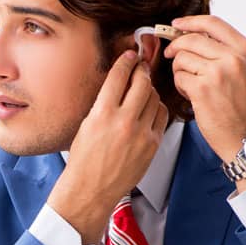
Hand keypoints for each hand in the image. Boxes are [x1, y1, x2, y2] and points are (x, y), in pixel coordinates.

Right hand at [48, 49, 169, 244]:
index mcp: (101, 114)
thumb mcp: (87, 125)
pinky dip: (157, 109)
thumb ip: (105, 104)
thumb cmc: (84, 161)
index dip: (126, 61)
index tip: (129, 55)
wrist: (91, 189)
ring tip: (144, 90)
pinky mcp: (152, 144)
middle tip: (141, 67)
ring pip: (155, 98)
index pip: (119, 76)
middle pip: (142, 83)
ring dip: (150, 90)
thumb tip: (119, 86)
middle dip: (142, 71)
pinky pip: (161, 117)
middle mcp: (122, 121)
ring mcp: (140, 133)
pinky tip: (150, 110)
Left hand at [165, 15, 245, 163]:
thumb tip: (193, 36)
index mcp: (245, 50)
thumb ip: (224, 52)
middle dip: (176, 48)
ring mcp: (218, 73)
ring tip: (192, 84)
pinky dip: (180, 86)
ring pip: (181, 59)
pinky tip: (192, 95)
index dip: (190, 21)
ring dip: (180, 71)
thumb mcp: (245, 71)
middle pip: (191, 40)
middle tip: (171, 55)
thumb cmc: (244, 108)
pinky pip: (179, 77)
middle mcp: (233, 58)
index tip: (176, 25)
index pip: (212, 23)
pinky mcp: (202, 89)